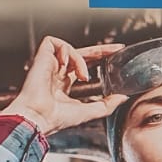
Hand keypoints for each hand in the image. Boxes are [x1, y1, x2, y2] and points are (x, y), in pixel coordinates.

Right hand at [0, 37, 127, 135]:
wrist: (38, 118)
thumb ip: (107, 104)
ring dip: (81, 59)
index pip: (83, 66)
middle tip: (117, 49)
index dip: (98, 59)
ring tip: (83, 76)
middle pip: (80, 54)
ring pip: (69, 49)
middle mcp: (55, 73)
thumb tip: (123, 97)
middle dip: (100, 50)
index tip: (115, 55)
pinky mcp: (40, 57)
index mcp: (63, 85)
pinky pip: (54, 43)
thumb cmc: (56, 119)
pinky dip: (66, 51)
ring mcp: (47, 65)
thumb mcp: (89, 112)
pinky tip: (66, 64)